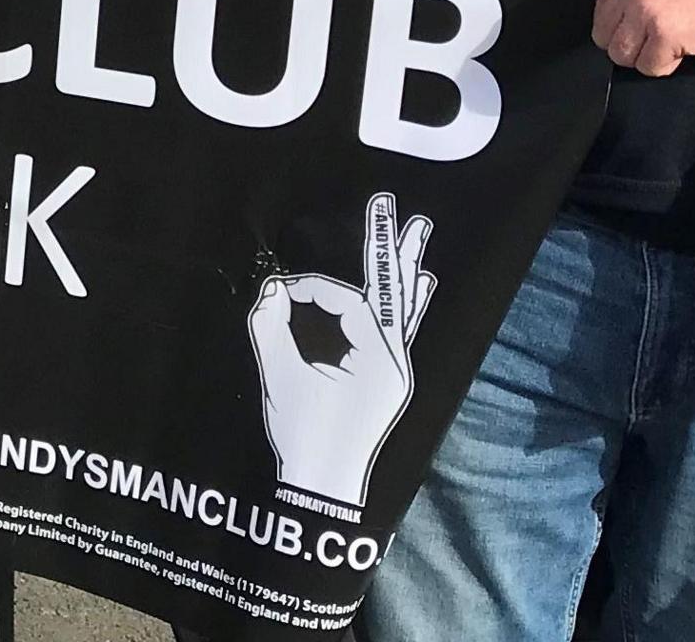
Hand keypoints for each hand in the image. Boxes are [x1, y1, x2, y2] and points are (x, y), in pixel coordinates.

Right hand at [248, 192, 436, 515]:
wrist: (320, 486)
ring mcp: (395, 370)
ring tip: (417, 232)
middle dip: (389, 249)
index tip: (278, 295)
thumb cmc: (302, 434)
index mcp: (376, 360)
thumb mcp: (281, 379)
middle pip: (394, 292)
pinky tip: (422, 284)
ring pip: (403, 308)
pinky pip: (402, 330)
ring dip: (404, 269)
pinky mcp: (385, 379)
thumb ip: (272, 329)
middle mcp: (395, 361)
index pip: (347, 303)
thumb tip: (271, 290)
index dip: (311, 290)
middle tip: (394, 208)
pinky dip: (408, 304)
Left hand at [595, 0, 694, 75]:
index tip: (641, 27)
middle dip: (630, 43)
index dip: (622, 26)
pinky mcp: (664, 34)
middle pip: (605, 37)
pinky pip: (649, 66)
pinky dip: (666, 64)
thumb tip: (616, 16)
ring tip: (669, 42)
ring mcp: (644, 10)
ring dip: (645, 56)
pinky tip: (683, 47)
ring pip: (622, 55)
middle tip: (656, 38)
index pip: (601, 12)